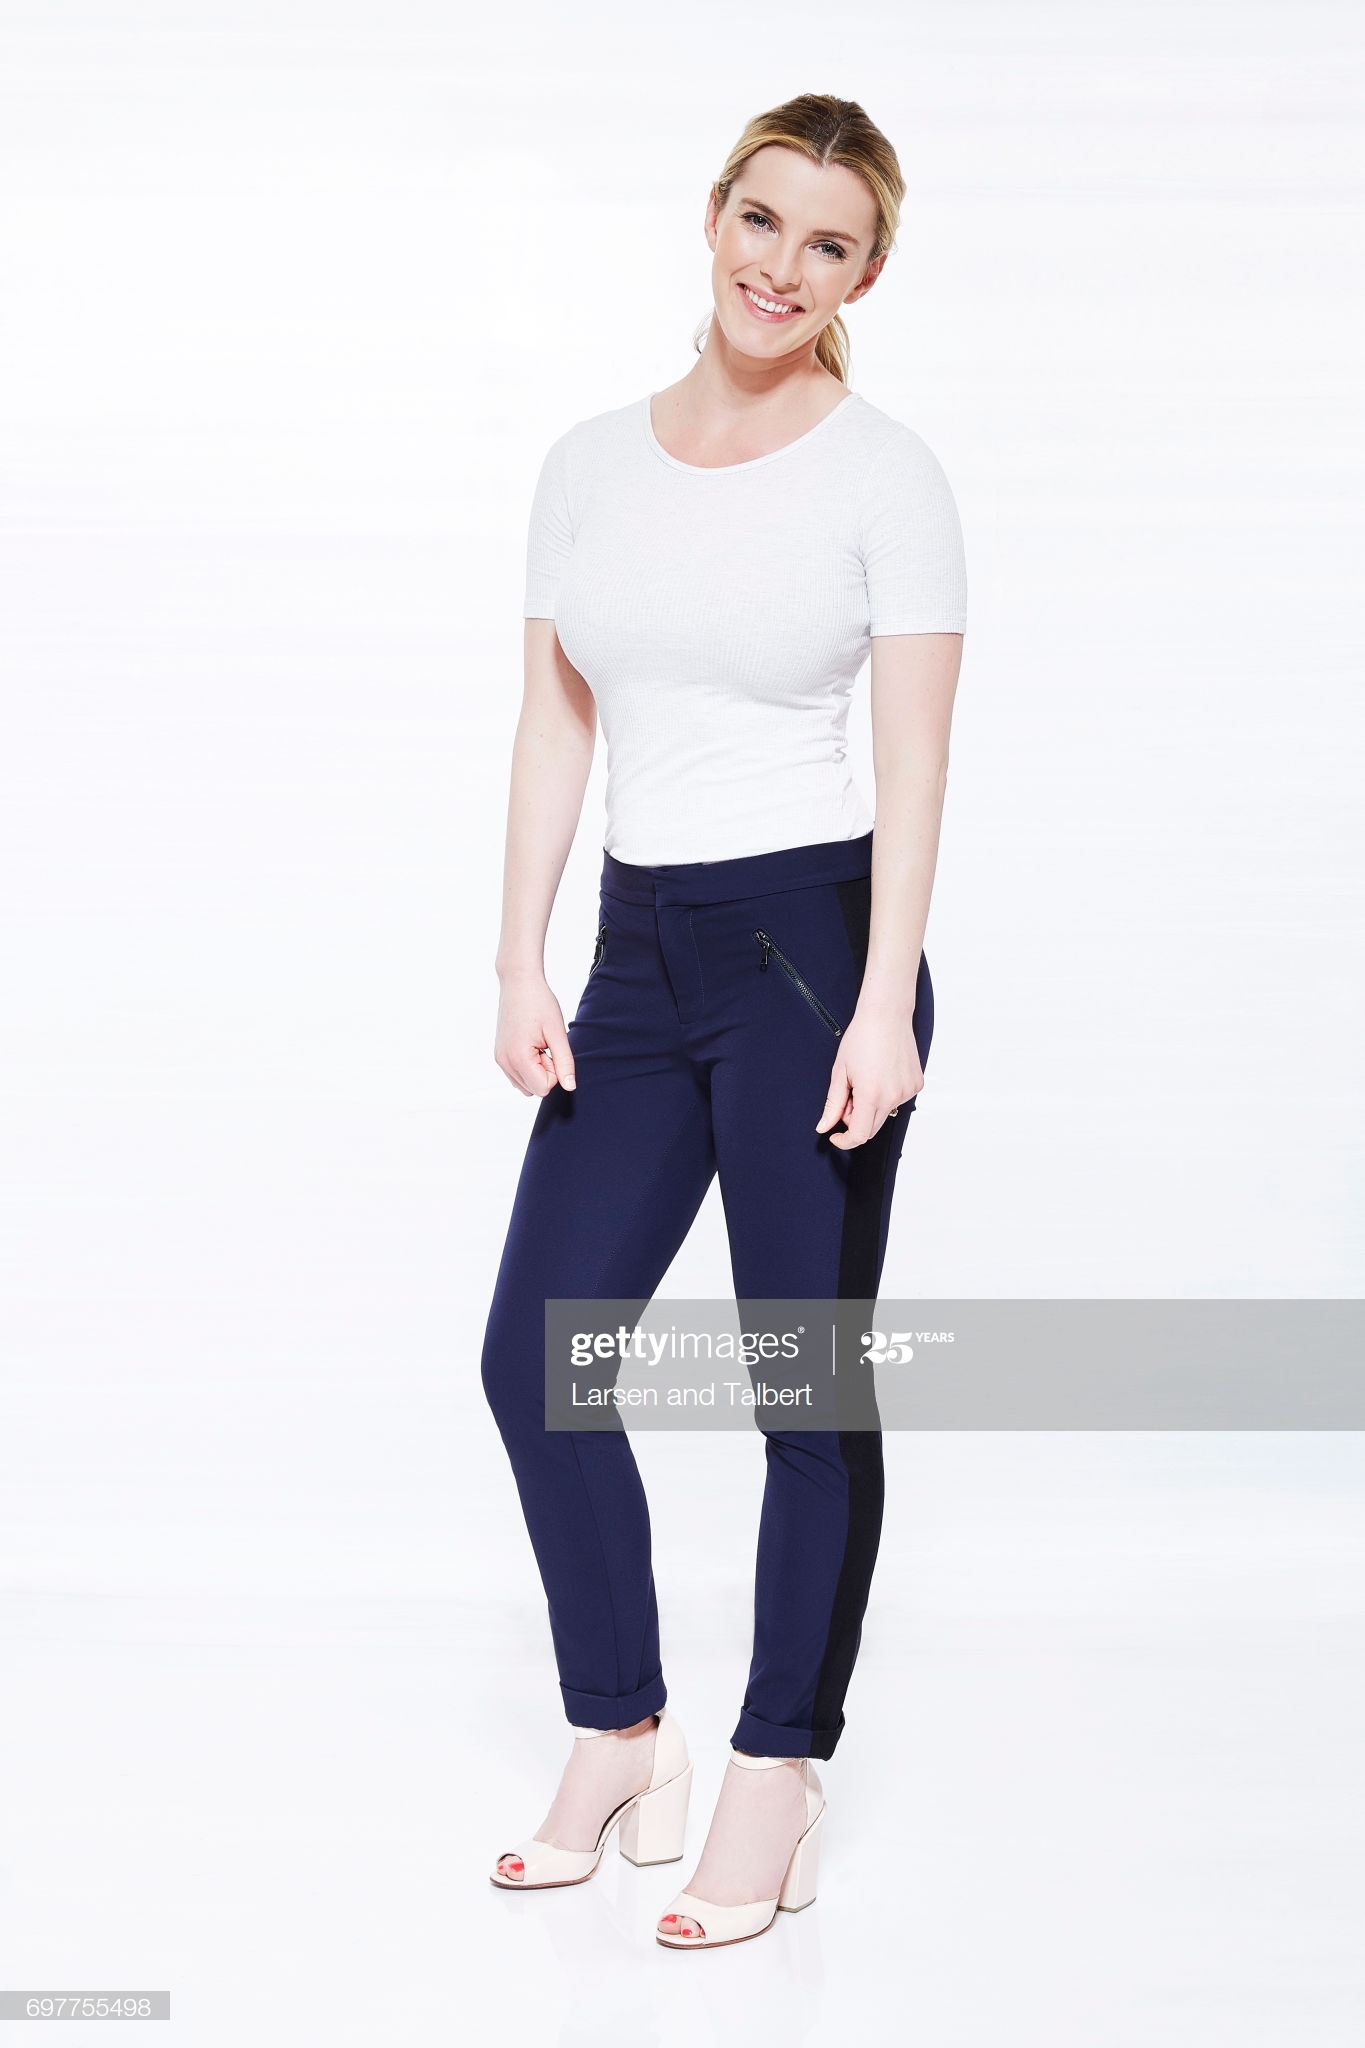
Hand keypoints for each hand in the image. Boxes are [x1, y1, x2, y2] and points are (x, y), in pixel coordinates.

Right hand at [494, 968, 576, 1096]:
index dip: (555, 1072)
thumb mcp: (557, 1032)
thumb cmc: (539, 1002)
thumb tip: (570, 1086)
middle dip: (546, 1072)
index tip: (552, 1049)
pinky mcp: (500, 1055)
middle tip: (545, 1046)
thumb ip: (564, 1062)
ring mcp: (500, 1059)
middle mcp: (504, 1062)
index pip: (544, 1088)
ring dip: (537, 1070)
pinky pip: (517, 1076)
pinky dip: (528, 1067)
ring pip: (526, 1085)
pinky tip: (531, 1046)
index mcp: (518, 1057)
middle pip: (534, 1089)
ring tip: (538, 1045)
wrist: (519, 983)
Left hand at [814, 997, 921, 1148]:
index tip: (836, 1137)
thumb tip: (824, 1126)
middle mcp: (893, 1096)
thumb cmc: (862, 1037)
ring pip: (885, 1113)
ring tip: (866, 1079)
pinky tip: (882, 1074)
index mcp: (871, 1094)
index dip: (845, 1141)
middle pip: (871, 1128)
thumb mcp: (840, 1072)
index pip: (859, 1135)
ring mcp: (907, 1091)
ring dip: (871, 1106)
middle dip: (855, 1119)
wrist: (886, 1015)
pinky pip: (898, 1100)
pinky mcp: (916, 1084)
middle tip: (849, 1094)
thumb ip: (833, 1104)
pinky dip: (886, 1095)